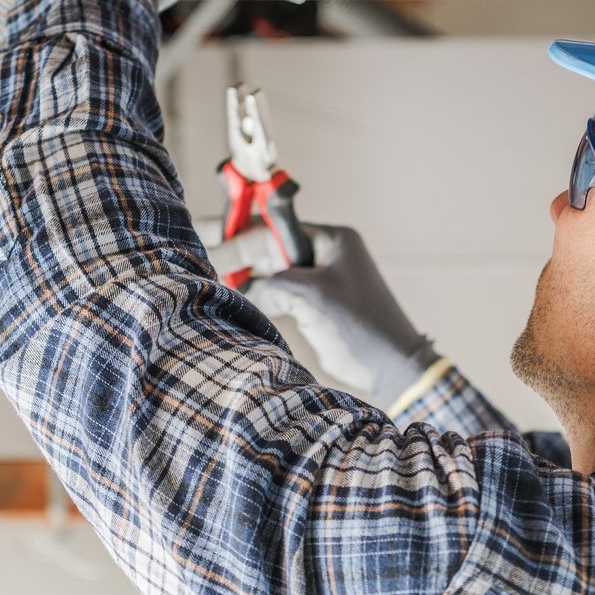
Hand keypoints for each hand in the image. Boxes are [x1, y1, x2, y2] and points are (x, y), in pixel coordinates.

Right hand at [205, 221, 437, 403]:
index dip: (243, 234)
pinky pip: (280, 294)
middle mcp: (326, 255)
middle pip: (272, 248)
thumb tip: (246, 286)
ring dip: (246, 276)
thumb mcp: (311, 294)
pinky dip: (260, 296)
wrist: (389, 365)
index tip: (212, 237)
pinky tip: (235, 299)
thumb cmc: (358, 324)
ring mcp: (320, 282)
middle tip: (205, 255)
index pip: (277, 228)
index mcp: (332, 240)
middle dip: (239, 253)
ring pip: (273, 272)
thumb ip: (274, 281)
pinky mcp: (315, 306)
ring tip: (213, 279)